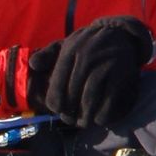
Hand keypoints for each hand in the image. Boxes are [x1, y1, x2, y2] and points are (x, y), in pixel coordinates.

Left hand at [26, 16, 152, 130]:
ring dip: (86, 118)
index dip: (56, 105)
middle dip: (70, 114)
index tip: (59, 110)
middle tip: (71, 120)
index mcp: (70, 52)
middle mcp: (87, 59)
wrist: (120, 34)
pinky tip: (100, 117)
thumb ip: (48, 54)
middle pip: (72, 98)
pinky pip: (109, 103)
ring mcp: (105, 67)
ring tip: (85, 121)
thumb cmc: (88, 44)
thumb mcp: (66, 44)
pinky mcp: (121, 76)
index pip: (57, 89)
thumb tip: (33, 65)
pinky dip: (103, 115)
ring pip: (89, 102)